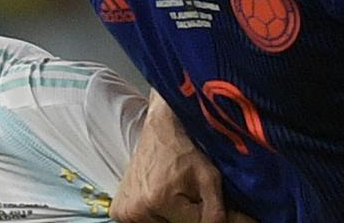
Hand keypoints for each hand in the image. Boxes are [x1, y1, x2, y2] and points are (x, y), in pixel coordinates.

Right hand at [112, 90, 225, 222]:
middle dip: (188, 217)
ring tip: (174, 197)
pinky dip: (155, 217)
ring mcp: (125, 212)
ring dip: (172, 218)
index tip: (212, 204)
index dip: (210, 217)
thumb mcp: (210, 179)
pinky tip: (160, 200)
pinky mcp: (119, 211)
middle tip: (189, 197)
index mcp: (158, 200)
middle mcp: (136, 210)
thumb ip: (224, 212)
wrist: (160, 131)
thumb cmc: (184, 151)